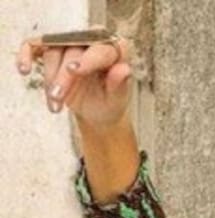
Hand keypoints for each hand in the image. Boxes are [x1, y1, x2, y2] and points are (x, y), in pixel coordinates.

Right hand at [15, 26, 133, 128]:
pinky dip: (27, 55)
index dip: (87, 59)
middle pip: (73, 50)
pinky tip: (24, 69)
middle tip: (58, 97)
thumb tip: (124, 69)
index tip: (74, 71)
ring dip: (50, 78)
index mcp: (116, 50)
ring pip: (54, 51)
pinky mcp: (54, 50)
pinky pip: (36, 46)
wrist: (97, 111)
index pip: (101, 49)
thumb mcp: (117, 100)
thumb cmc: (110, 103)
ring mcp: (72, 44)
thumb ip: (119, 85)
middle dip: (63, 75)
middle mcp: (93, 41)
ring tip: (54, 103)